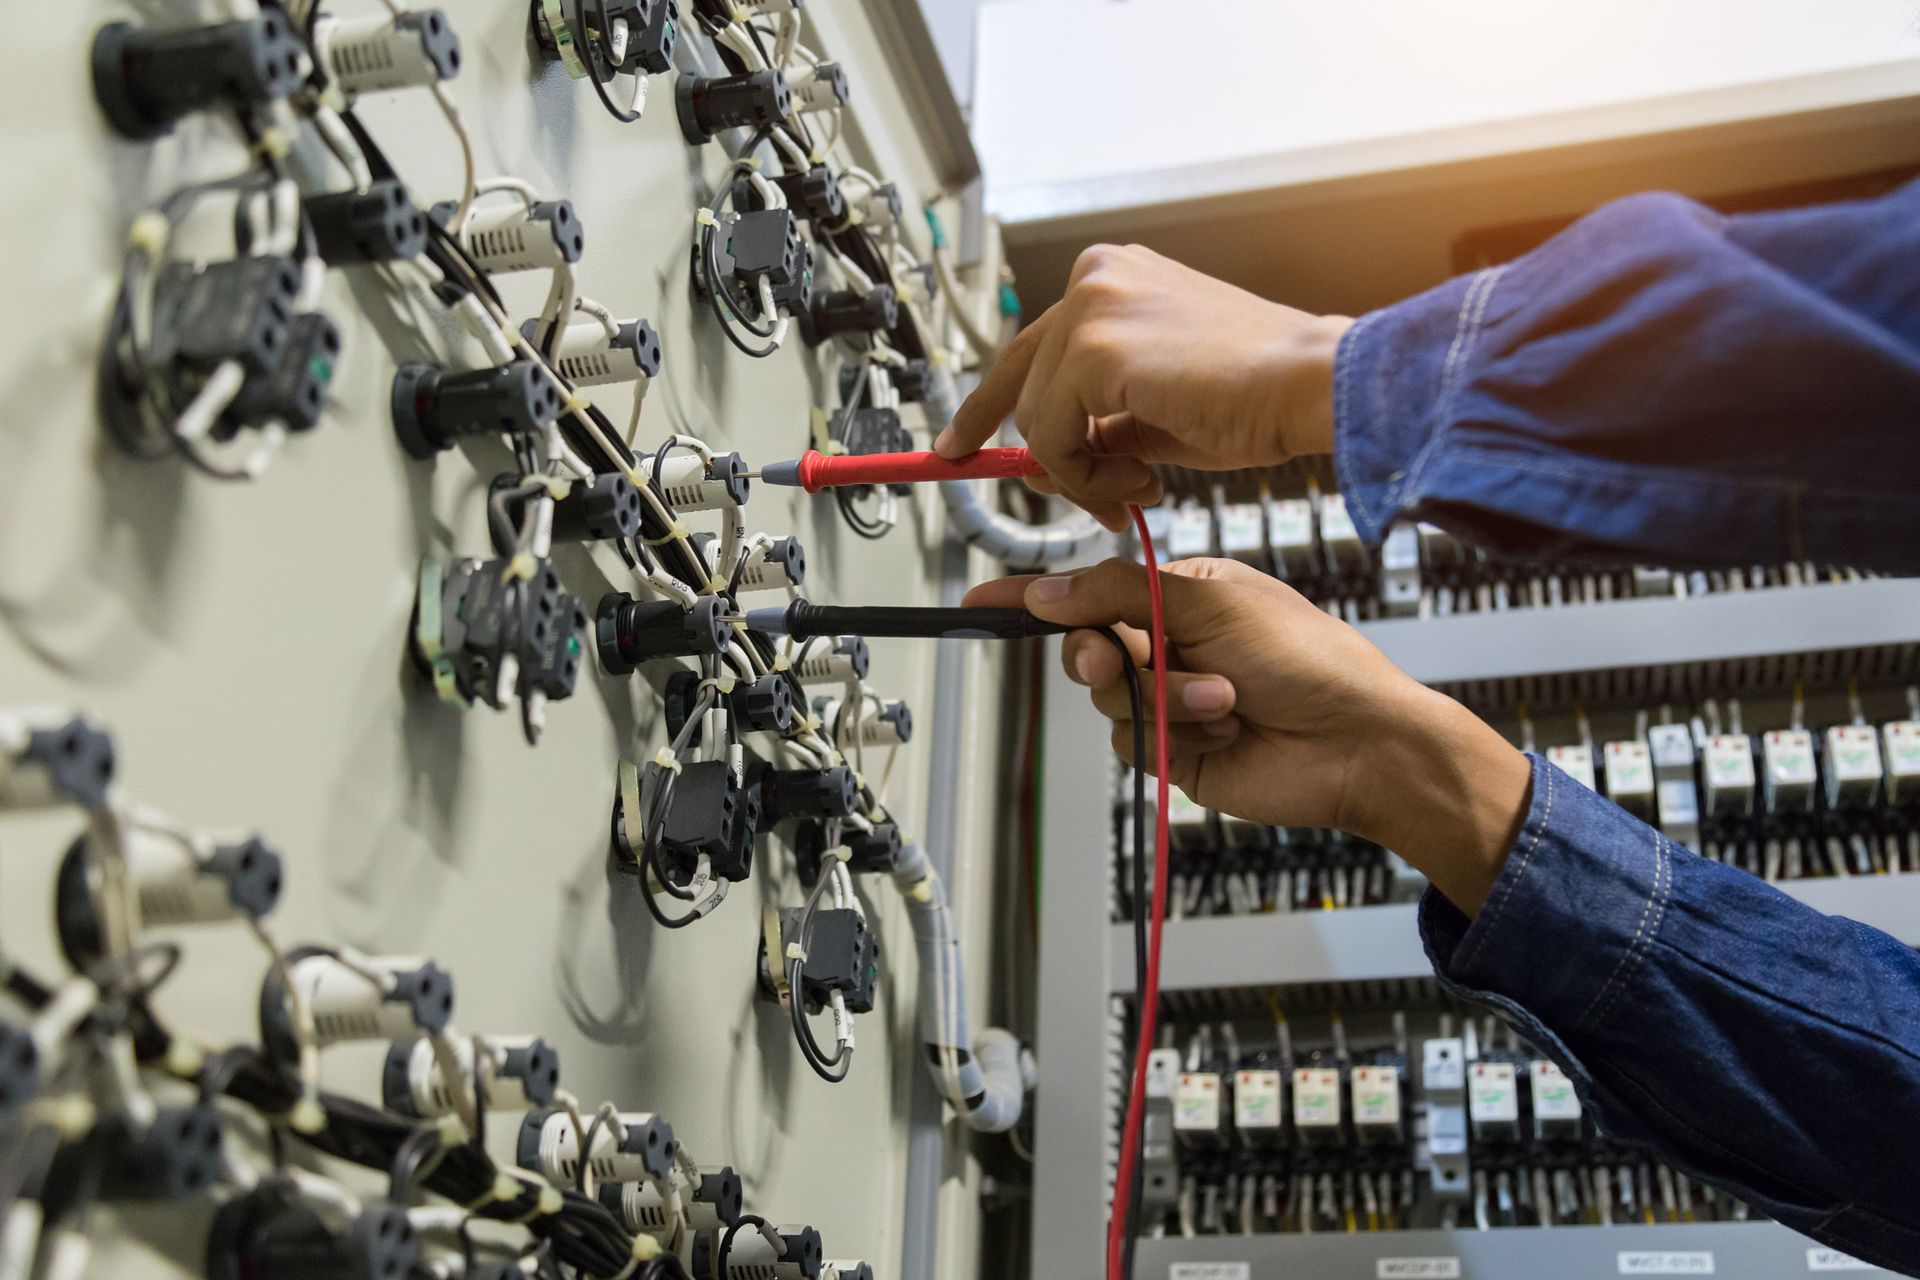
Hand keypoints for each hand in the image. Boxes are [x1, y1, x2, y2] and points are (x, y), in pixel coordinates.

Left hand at [935, 244, 1352, 529]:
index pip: (1030, 346)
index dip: (989, 406)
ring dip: (1082, 473)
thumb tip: (1045, 463)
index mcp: (1112, 278)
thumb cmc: (1256, 394)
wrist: (1310, 385)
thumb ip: (1096, 421)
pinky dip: (1086, 476)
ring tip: (1141, 488)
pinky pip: (1053, 437)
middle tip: (1088, 498)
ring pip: (1036, 417)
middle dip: (1044, 454)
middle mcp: (1094, 277)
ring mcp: (1090, 306)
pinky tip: (1139, 481)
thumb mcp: (1152, 408)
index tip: (961, 445)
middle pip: (1023, 382)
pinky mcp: (1094, 347)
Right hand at [966, 557, 1533, 914]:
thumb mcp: (1208, 601)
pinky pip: (1132, 738)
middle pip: (1089, 645)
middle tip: (1122, 657)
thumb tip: (1048, 589)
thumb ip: (1117, 592)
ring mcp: (1173, 699)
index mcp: (1181, 595)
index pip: (1092, 590)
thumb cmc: (1309, 659)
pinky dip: (1175, 730)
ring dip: (1164, 695)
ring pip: (1109, 696)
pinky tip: (1226, 726)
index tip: (981, 601)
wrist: (1357, 744)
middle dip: (1106, 652)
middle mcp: (1172, 644)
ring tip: (1223, 698)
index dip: (1035, 597)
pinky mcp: (1176, 750)